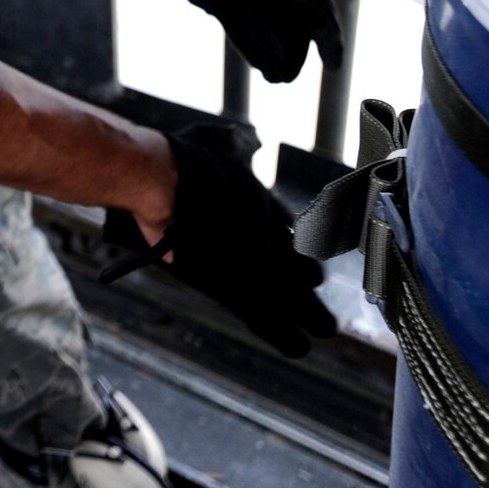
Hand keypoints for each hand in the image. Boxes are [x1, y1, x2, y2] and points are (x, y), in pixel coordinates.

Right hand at [100, 122, 335, 357]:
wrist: (162, 179)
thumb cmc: (184, 159)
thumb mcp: (221, 142)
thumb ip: (240, 144)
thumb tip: (254, 140)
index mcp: (265, 205)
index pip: (292, 232)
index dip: (299, 248)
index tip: (304, 260)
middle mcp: (268, 238)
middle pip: (302, 268)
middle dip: (311, 284)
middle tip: (318, 293)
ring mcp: (253, 264)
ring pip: (295, 299)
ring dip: (313, 316)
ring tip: (325, 328)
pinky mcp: (232, 288)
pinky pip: (266, 318)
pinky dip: (284, 336)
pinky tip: (300, 347)